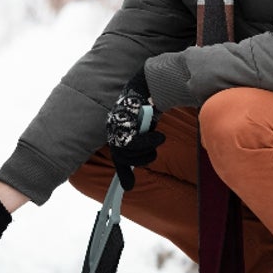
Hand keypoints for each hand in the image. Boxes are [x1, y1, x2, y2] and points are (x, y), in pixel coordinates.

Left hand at [105, 69, 164, 190]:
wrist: (149, 84)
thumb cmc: (147, 107)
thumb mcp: (145, 130)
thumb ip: (143, 146)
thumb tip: (149, 156)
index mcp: (116, 132)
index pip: (118, 157)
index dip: (123, 173)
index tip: (128, 187)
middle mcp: (113, 130)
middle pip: (123, 158)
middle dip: (140, 160)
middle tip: (152, 152)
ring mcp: (116, 126)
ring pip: (128, 152)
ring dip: (147, 150)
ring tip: (158, 139)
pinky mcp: (123, 123)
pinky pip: (134, 143)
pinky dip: (149, 142)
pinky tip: (159, 136)